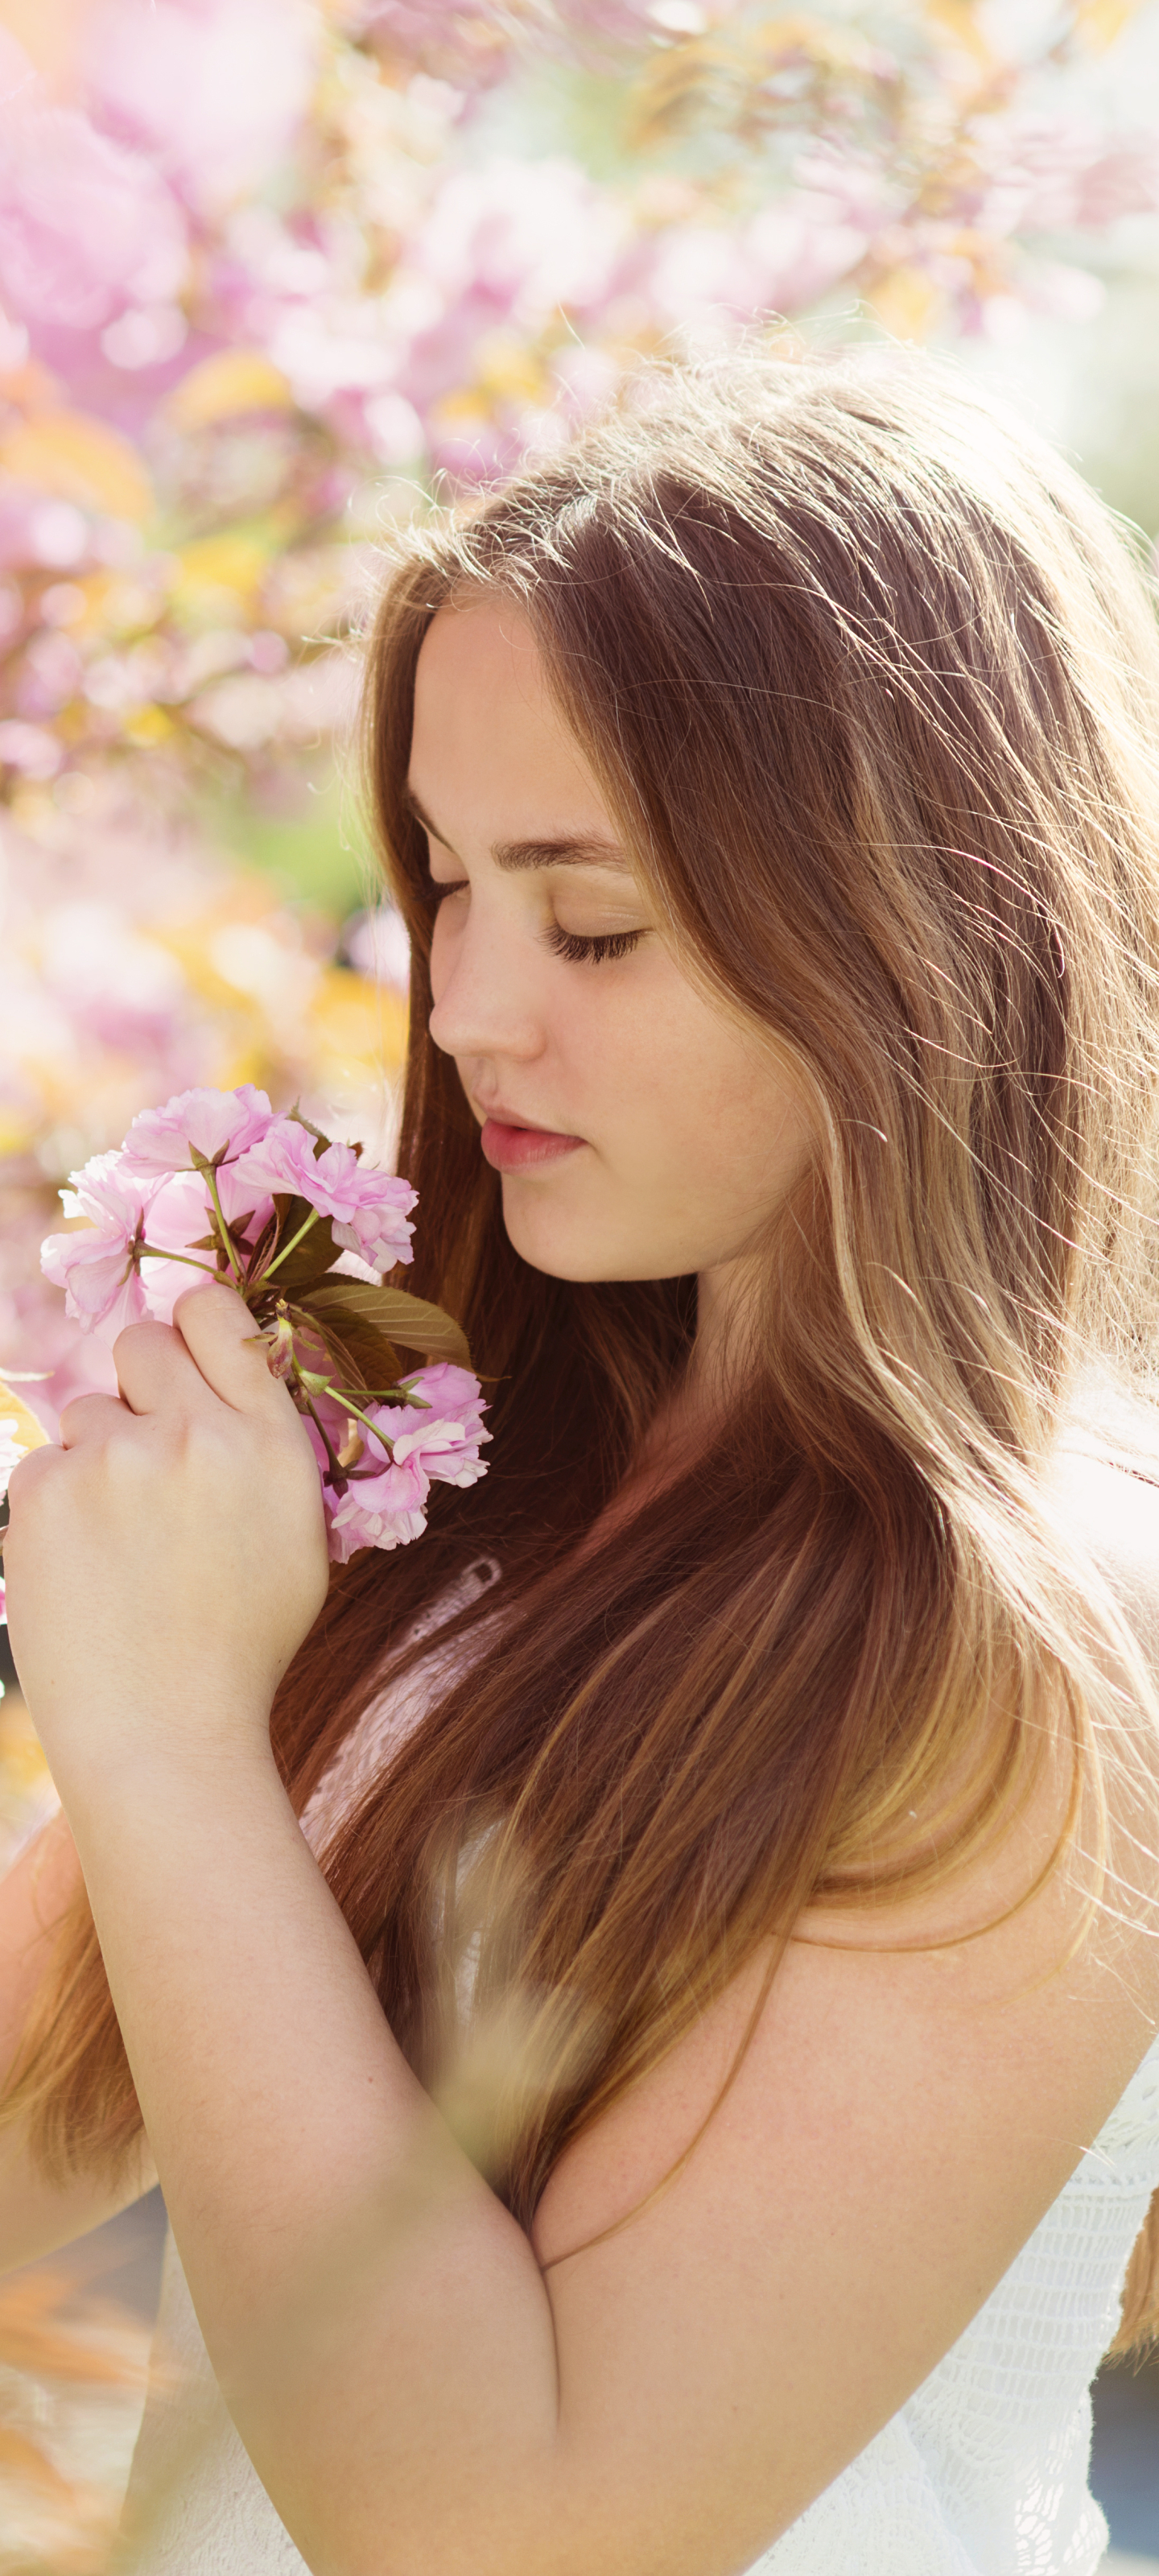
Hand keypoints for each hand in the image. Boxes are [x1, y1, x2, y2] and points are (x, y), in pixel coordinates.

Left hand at [4, 1284, 329, 1788]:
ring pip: (90, 1411)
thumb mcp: (296, 1538)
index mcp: (271, 1442)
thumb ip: (265, 1446)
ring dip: (100, 1458)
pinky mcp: (44, 1491)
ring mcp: (115, 1458)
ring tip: (122, 1545)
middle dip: (142, 1385)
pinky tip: (87, 1568)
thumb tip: (230, 1374)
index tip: (186, 1357)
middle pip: (144, 1342)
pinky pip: (46, 1463)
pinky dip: (59, 1507)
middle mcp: (196, 1433)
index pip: (217, 1314)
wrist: (165, 1735)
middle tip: (147, 1456)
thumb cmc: (239, 1647)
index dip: (194, 1326)